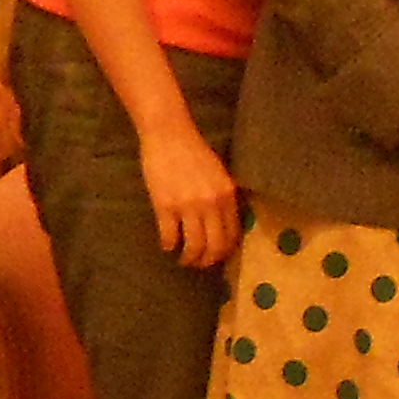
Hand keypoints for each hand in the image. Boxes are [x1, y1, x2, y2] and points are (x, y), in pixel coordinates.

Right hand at [136, 117, 243, 270]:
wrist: (169, 135)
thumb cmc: (193, 151)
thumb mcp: (218, 174)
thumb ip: (223, 197)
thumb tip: (223, 222)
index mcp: (227, 195)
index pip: (233, 234)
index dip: (225, 250)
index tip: (218, 255)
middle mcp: (211, 204)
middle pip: (215, 246)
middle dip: (208, 260)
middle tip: (200, 263)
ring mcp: (188, 207)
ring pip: (194, 247)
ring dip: (189, 258)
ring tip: (184, 259)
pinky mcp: (165, 207)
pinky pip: (169, 237)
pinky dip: (168, 245)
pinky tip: (167, 245)